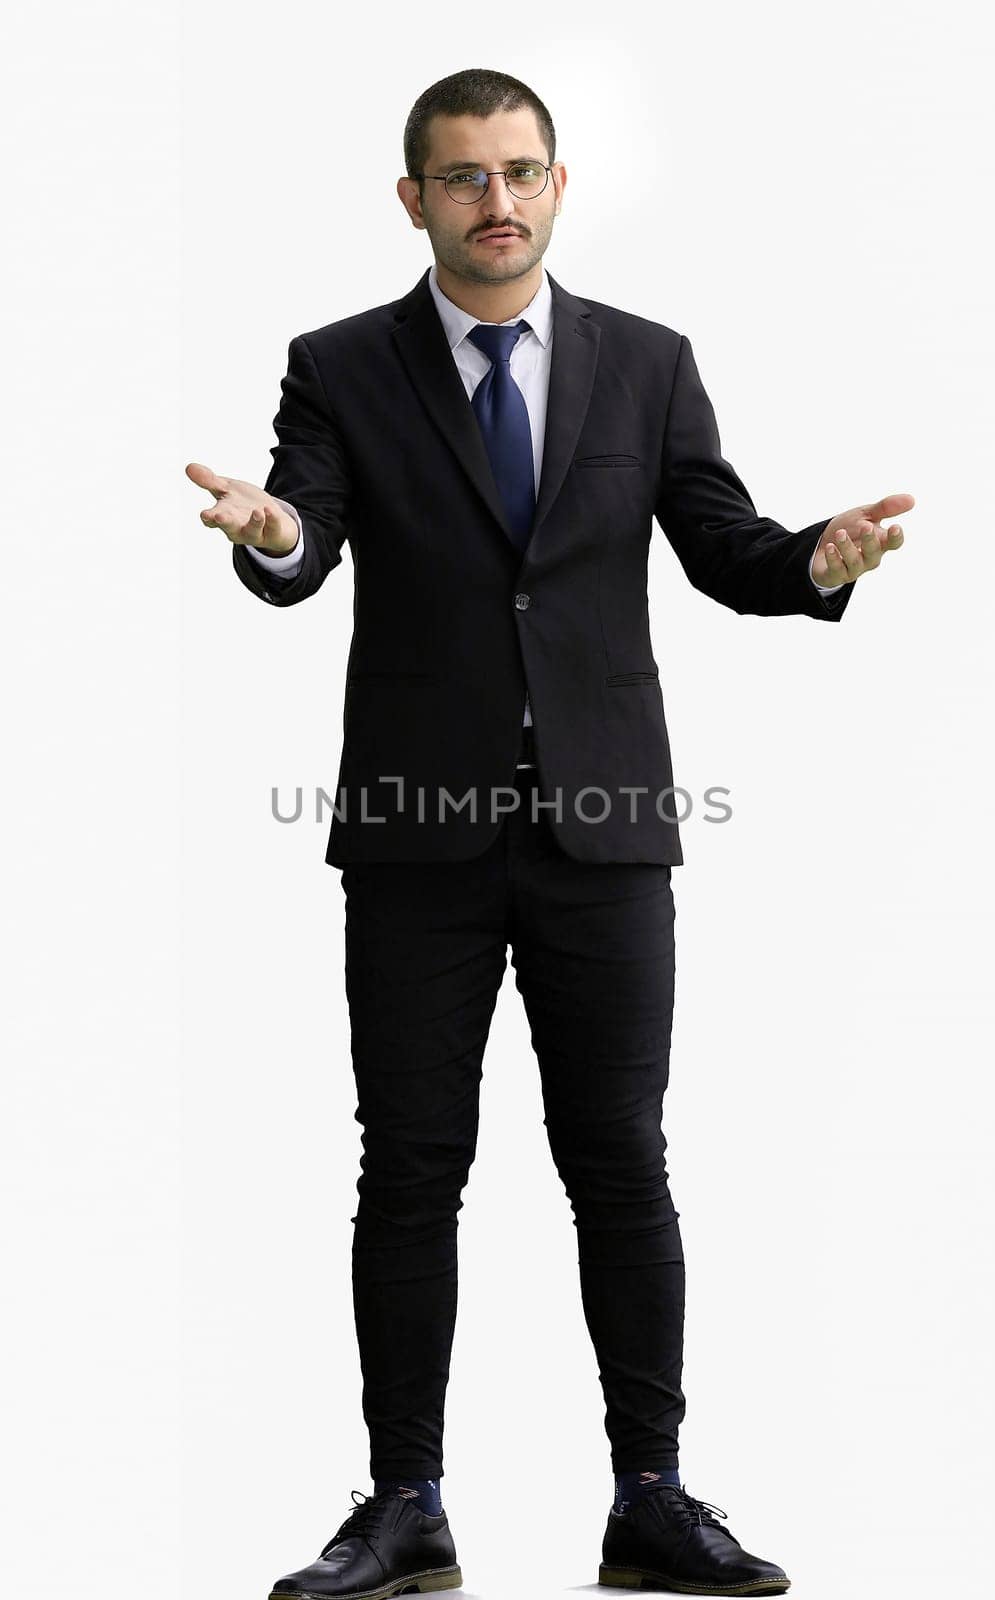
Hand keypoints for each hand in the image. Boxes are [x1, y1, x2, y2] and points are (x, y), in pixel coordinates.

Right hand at [185, 462, 299, 554]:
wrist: (270, 517)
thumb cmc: (243, 504)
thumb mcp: (226, 489)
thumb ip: (209, 481)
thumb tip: (188, 467)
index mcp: (223, 516)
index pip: (212, 519)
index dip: (208, 518)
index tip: (205, 514)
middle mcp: (237, 527)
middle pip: (229, 527)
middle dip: (224, 522)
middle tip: (218, 517)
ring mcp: (255, 531)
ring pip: (252, 530)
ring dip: (255, 522)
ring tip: (258, 512)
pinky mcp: (272, 532)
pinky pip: (272, 527)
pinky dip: (271, 519)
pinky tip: (269, 509)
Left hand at [813, 492, 912, 587]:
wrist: (823, 543)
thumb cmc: (850, 529)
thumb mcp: (866, 514)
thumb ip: (886, 508)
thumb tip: (912, 499)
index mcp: (880, 542)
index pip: (894, 543)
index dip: (896, 538)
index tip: (895, 527)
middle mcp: (869, 557)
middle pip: (874, 552)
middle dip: (870, 540)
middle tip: (866, 526)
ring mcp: (854, 568)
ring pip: (854, 562)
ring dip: (847, 547)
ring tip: (840, 534)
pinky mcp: (837, 575)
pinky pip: (837, 570)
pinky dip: (833, 558)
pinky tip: (830, 547)